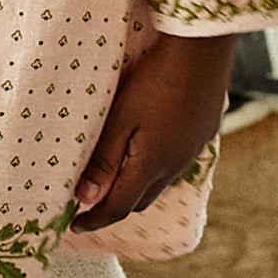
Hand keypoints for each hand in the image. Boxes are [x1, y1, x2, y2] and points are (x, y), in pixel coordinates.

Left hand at [73, 31, 236, 231]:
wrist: (203, 49)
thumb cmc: (156, 79)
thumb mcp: (121, 117)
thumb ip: (104, 158)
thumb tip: (85, 198)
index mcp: (152, 165)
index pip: (119, 207)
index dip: (94, 221)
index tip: (74, 227)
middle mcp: (175, 165)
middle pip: (140, 201)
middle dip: (114, 207)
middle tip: (89, 203)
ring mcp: (192, 150)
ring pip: (159, 184)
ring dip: (136, 188)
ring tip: (115, 178)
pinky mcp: (202, 134)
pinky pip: (175, 164)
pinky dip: (155, 169)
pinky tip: (147, 150)